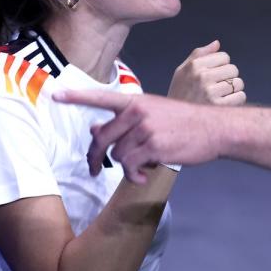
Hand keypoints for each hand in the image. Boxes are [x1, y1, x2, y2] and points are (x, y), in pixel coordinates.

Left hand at [52, 90, 220, 182]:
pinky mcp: (154, 146)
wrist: (214, 128)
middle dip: (95, 157)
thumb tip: (94, 129)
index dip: (76, 96)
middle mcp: (138, 112)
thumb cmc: (184, 123)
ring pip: (118, 155)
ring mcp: (145, 128)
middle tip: (94, 169)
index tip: (55, 95)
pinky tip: (145, 176)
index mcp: (136, 101)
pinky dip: (135, 176)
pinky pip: (131, 167)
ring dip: (127, 167)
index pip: (101, 96)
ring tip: (141, 168)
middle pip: (102, 137)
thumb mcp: (154, 114)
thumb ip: (125, 121)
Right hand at [167, 40, 245, 105]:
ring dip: (233, 90)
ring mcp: (210, 93)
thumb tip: (217, 43)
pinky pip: (240, 96)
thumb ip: (199, 55)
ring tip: (221, 96)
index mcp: (194, 66)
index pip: (224, 57)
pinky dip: (236, 100)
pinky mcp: (218, 107)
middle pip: (233, 69)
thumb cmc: (179, 95)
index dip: (221, 65)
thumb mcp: (182, 72)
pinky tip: (225, 103)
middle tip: (218, 86)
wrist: (173, 122)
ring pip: (238, 83)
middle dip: (229, 77)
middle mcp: (202, 77)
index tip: (213, 74)